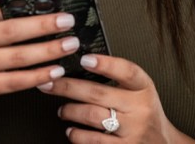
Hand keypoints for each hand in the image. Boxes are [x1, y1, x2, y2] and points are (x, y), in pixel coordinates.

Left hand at [39, 53, 189, 142]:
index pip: (127, 71)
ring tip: (62, 110)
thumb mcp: (141, 91)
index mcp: (144, 88)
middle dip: (68, 87)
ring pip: (92, 117)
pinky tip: (71, 130)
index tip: (84, 59)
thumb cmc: (144, 112)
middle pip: (98, 93)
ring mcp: (132, 131)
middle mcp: (140, 109)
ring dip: (70, 111)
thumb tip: (82, 65)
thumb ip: (118, 79)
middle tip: (49, 83)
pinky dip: (77, 135)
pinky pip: (93, 141)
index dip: (105, 64)